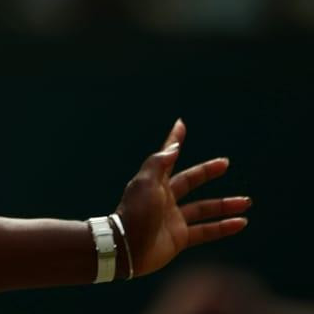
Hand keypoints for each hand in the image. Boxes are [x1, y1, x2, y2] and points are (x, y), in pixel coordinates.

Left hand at [115, 119, 249, 277]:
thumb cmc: (135, 213)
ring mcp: (173, 218)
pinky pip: (206, 231)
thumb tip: (174, 146)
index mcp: (155, 182)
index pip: (168, 157)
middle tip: (225, 163)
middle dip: (207, 172)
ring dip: (224, 205)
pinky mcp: (179, 237)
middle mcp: (164, 198)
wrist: (127, 248)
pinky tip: (241, 222)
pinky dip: (223, 227)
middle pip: (190, 181)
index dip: (174, 141)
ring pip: (204, 208)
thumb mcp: (145, 184)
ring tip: (246, 201)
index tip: (181, 125)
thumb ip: (159, 164)